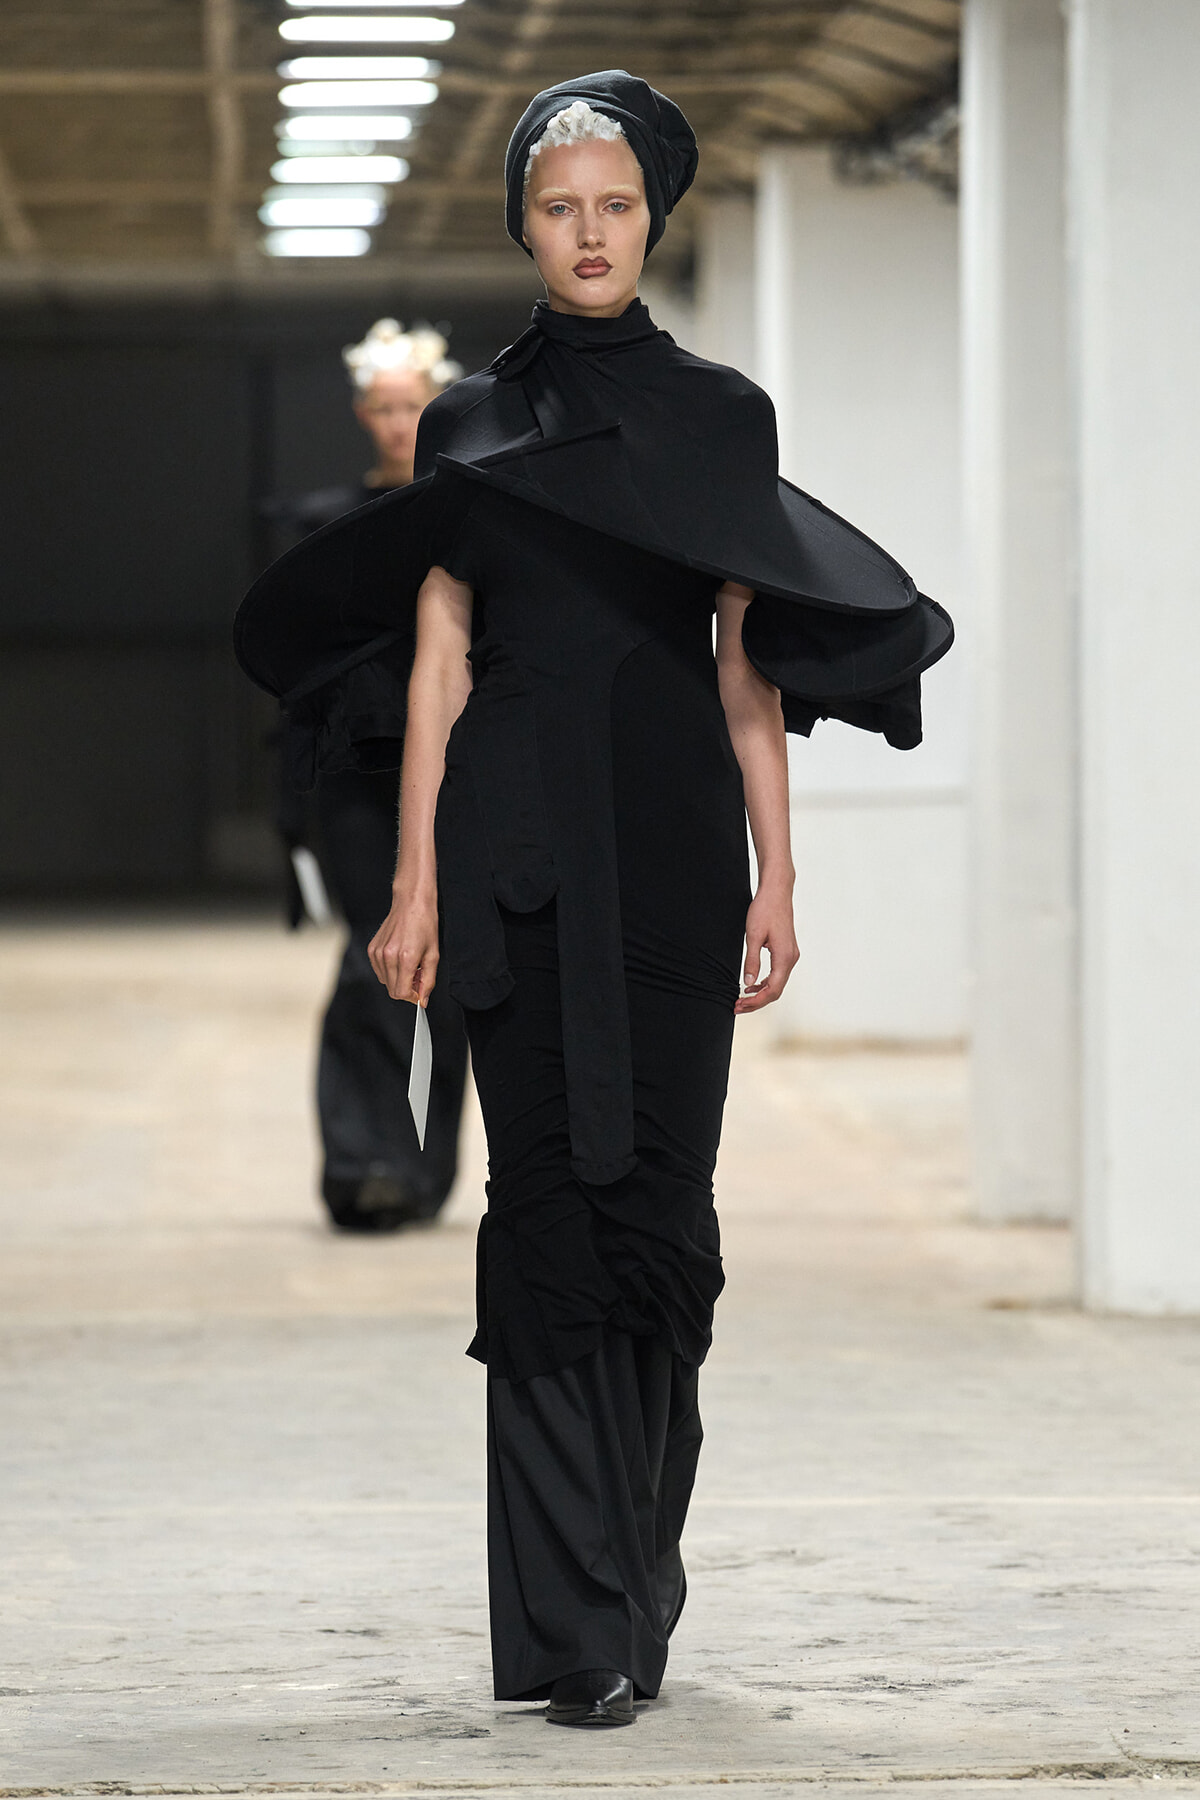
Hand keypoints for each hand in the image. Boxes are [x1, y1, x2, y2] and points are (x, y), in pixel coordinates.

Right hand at [368, 887, 438, 1004]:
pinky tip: (399, 959)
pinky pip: (379, 971)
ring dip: (398, 980)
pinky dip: (389, 971)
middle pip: (392, 990)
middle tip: (417, 977)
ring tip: (410, 966)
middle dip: (407, 989)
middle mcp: (388, 956)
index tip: (419, 993)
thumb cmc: (424, 924)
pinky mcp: (372, 949)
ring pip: (385, 982)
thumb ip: (429, 981)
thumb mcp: (433, 955)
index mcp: (405, 958)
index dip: (413, 997)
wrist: (411, 903)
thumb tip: (423, 1000)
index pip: (402, 993)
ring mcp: (377, 953)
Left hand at [735, 881, 798, 1013]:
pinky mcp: (787, 950)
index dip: (756, 1002)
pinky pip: (778, 973)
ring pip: (778, 983)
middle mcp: (791, 958)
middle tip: (737, 1006)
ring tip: (742, 998)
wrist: (777, 891)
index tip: (740, 1005)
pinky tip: (752, 984)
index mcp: (784, 957)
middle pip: (776, 990)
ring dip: (761, 993)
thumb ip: (751, 961)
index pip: (772, 990)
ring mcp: (791, 955)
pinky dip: (765, 982)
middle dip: (757, 1001)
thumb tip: (747, 982)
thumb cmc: (765, 909)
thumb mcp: (753, 936)